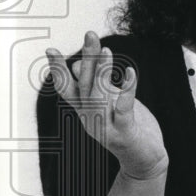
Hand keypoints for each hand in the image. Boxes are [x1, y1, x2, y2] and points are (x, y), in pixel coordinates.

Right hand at [46, 31, 167, 178]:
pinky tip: (131, 73)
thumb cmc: (127, 127)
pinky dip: (127, 90)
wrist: (144, 160)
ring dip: (102, 72)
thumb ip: (96, 85)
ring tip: (107, 50)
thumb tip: (79, 64)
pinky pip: (124, 109)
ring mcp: (106, 127)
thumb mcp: (109, 103)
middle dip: (87, 59)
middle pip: (84, 86)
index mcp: (85, 110)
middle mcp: (90, 119)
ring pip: (99, 96)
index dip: (58, 70)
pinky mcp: (124, 132)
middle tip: (90, 35)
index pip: (67, 88)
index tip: (50, 50)